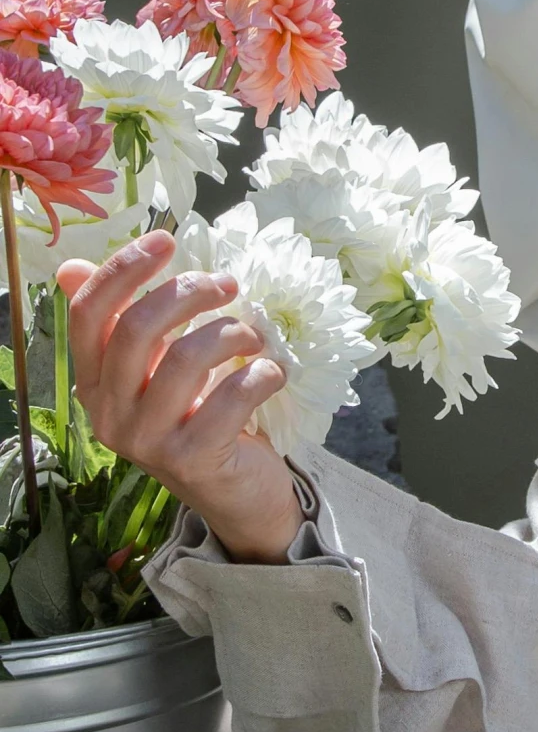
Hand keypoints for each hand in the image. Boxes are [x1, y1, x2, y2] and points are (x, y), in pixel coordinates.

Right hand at [60, 230, 304, 564]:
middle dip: (186, 292)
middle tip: (227, 284)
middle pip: (135, 329)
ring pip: (184, 358)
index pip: (88, 314)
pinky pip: (230, 397)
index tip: (165, 240)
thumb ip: (123, 320)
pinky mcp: (192, 460)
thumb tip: (71, 267)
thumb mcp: (155, 366)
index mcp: (93, 383)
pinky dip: (260, 374)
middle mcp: (109, 413)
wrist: (234, 491)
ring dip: (230, 332)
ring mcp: (147, 441)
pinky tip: (271, 372)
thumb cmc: (196, 413)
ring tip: (254, 337)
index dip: (122, 269)